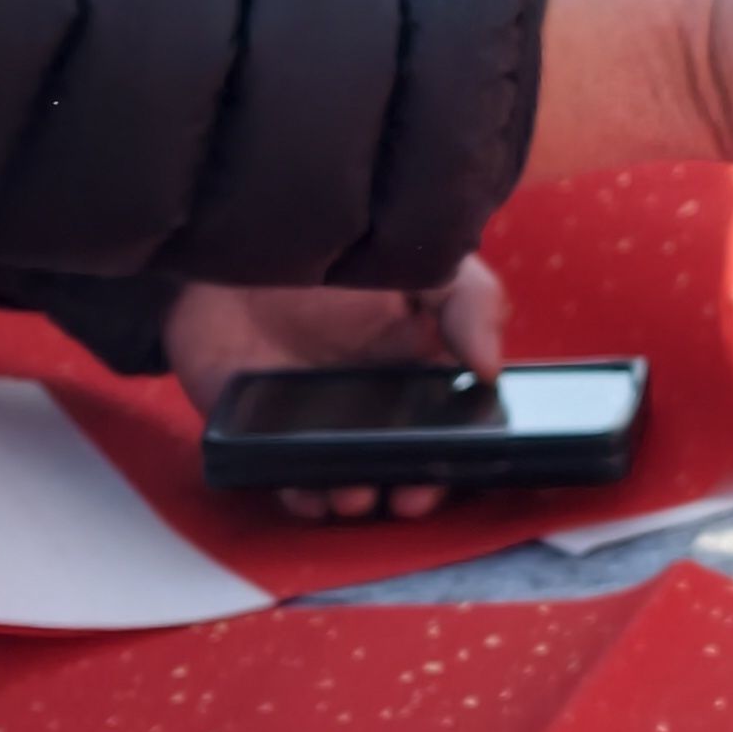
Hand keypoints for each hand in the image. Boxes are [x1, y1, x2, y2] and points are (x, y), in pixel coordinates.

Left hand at [162, 261, 514, 521]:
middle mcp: (367, 407)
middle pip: (395, 465)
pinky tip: (306, 492)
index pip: (443, 431)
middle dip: (404, 488)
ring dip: (351, 497)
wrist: (242, 234)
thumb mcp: (423, 263)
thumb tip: (490, 370)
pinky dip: (294, 490)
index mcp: (414, 372)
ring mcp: (313, 421)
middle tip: (403, 496)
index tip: (447, 472)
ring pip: (340, 478)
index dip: (450, 460)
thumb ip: (470, 303)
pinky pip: (280, 472)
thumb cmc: (339, 247)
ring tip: (352, 495)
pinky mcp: (259, 427)